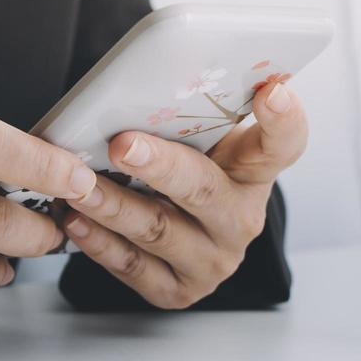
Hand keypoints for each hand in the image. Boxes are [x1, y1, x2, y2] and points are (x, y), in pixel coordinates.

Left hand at [59, 78, 306, 308]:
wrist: (182, 230)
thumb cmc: (188, 169)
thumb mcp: (202, 140)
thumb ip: (193, 114)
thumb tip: (154, 70)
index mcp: (255, 171)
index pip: (285, 143)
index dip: (282, 118)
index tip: (271, 92)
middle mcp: (242, 219)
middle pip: (203, 189)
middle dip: (160, 166)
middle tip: (123, 144)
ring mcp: (213, 260)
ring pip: (158, 230)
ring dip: (112, 206)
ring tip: (79, 185)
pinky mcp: (178, 290)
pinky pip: (133, 267)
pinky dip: (99, 243)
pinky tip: (75, 219)